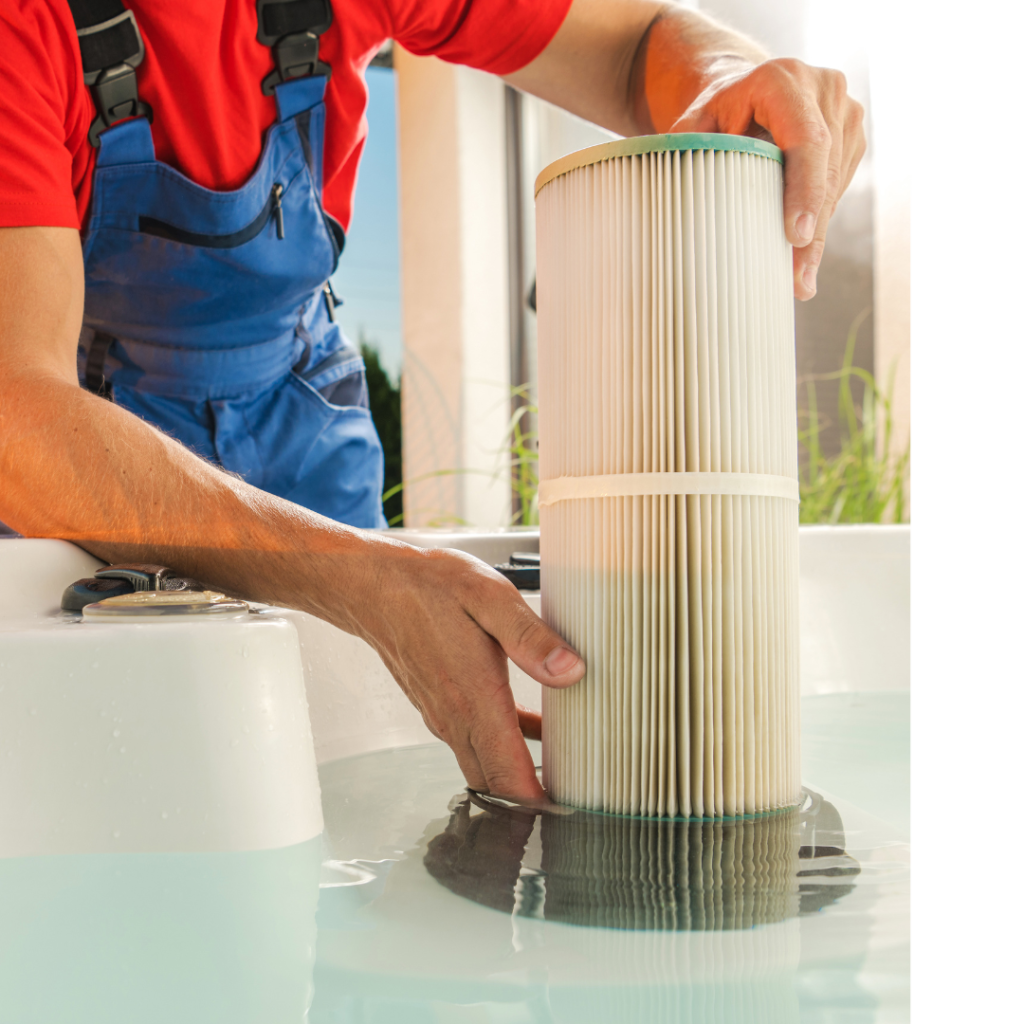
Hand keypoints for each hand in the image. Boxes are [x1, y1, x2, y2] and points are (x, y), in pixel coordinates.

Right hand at [338, 540, 585, 800]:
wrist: (375, 586)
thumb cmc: (429, 588)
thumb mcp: (490, 597)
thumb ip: (531, 638)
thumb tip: (570, 672)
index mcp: (475, 699)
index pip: (509, 778)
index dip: (541, 805)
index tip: (573, 813)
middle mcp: (456, 718)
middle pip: (498, 785)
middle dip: (533, 803)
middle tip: (578, 797)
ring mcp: (445, 717)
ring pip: (485, 767)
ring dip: (519, 777)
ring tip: (564, 770)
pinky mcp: (441, 707)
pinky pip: (476, 744)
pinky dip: (504, 749)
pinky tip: (534, 728)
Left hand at [668, 58, 865, 300]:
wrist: (741, 91)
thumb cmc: (714, 115)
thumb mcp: (695, 125)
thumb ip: (689, 155)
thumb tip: (677, 206)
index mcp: (782, 80)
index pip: (805, 139)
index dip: (804, 189)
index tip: (796, 235)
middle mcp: (822, 88)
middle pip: (824, 170)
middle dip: (812, 230)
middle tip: (798, 280)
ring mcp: (843, 111)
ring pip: (836, 184)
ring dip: (818, 234)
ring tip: (799, 279)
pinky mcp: (850, 135)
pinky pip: (838, 187)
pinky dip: (820, 220)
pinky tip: (802, 251)